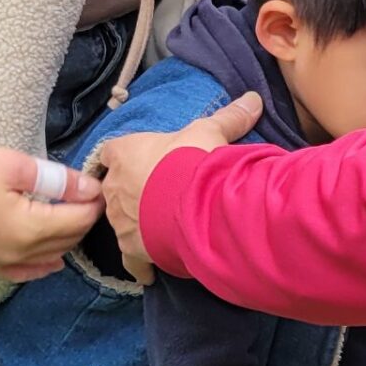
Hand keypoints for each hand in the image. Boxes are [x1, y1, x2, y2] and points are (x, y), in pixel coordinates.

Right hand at [0, 142, 101, 281]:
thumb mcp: (13, 165)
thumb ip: (57, 180)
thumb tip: (89, 189)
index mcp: (26, 230)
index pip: (78, 221)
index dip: (93, 202)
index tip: (99, 185)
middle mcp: (16, 255)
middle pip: (67, 241)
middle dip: (83, 219)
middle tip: (88, 196)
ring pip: (49, 257)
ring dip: (65, 238)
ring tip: (70, 213)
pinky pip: (24, 272)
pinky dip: (43, 262)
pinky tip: (51, 256)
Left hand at [93, 92, 261, 285]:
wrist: (196, 206)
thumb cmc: (192, 161)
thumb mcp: (211, 133)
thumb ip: (228, 118)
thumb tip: (252, 98)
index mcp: (123, 152)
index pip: (115, 152)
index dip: (129, 157)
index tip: (146, 161)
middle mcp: (113, 187)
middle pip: (115, 187)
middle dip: (133, 190)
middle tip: (158, 193)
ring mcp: (120, 220)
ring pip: (121, 220)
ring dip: (137, 221)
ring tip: (161, 224)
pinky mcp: (132, 249)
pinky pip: (131, 259)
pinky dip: (141, 262)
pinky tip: (151, 267)